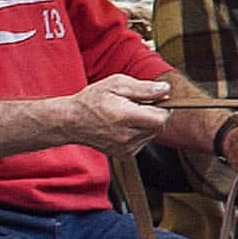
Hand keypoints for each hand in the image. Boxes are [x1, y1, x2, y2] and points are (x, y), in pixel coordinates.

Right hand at [59, 71, 173, 150]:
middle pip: (159, 126)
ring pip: (152, 134)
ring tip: (129, 114)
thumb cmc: (92, 100)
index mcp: (125, 118)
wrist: (72, 121)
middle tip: (138, 104)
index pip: (161, 118)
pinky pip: (143, 141)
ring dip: (147, 123)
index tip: (155, 99)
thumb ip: (144, 88)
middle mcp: (126, 137)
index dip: (163, 107)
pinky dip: (140, 132)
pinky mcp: (124, 154)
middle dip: (154, 113)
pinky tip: (126, 125)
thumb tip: (166, 90)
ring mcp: (125, 148)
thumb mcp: (116, 84)